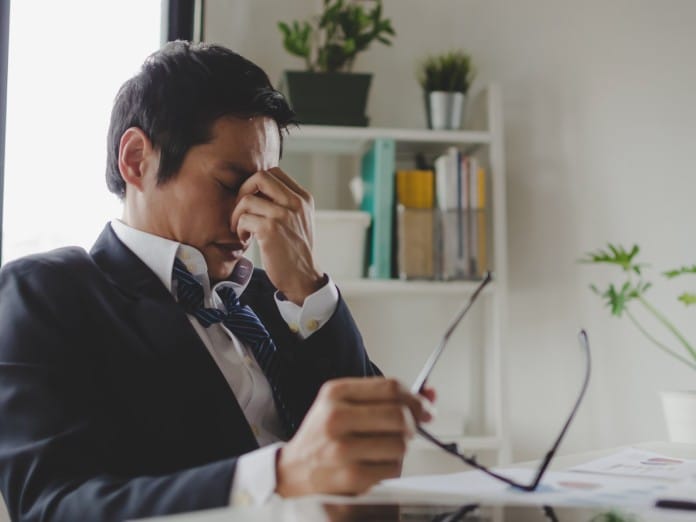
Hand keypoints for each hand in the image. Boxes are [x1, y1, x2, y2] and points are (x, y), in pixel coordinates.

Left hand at [231, 167, 322, 304]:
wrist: (303, 277)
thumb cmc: (296, 250)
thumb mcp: (300, 220)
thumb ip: (286, 202)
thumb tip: (259, 188)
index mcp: (303, 198)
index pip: (274, 172)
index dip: (256, 184)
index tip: (253, 201)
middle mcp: (296, 203)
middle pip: (259, 177)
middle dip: (243, 191)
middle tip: (242, 210)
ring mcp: (283, 215)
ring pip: (247, 199)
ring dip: (237, 215)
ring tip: (242, 229)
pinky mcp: (271, 229)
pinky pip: (244, 218)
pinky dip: (239, 229)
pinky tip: (245, 239)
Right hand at [275, 377, 434, 496]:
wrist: (293, 471)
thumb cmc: (324, 436)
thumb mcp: (345, 405)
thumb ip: (386, 397)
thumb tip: (431, 393)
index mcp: (336, 392)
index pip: (390, 387)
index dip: (415, 398)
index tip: (425, 408)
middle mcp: (336, 416)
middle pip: (399, 414)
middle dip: (413, 424)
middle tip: (410, 430)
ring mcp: (342, 447)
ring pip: (400, 443)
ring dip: (401, 448)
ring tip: (385, 449)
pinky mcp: (349, 475)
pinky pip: (393, 468)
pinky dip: (392, 468)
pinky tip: (376, 465)